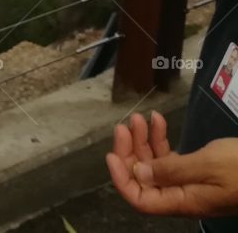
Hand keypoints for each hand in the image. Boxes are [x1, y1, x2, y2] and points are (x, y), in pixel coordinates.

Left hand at [107, 110, 237, 216]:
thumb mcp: (207, 165)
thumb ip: (171, 171)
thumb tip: (138, 173)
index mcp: (183, 201)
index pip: (141, 199)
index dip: (122, 180)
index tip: (111, 154)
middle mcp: (182, 195)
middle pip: (143, 178)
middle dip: (130, 151)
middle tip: (125, 125)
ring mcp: (189, 183)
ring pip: (154, 164)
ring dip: (143, 141)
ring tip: (140, 117)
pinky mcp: (197, 170)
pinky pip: (170, 157)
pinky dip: (160, 139)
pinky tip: (158, 120)